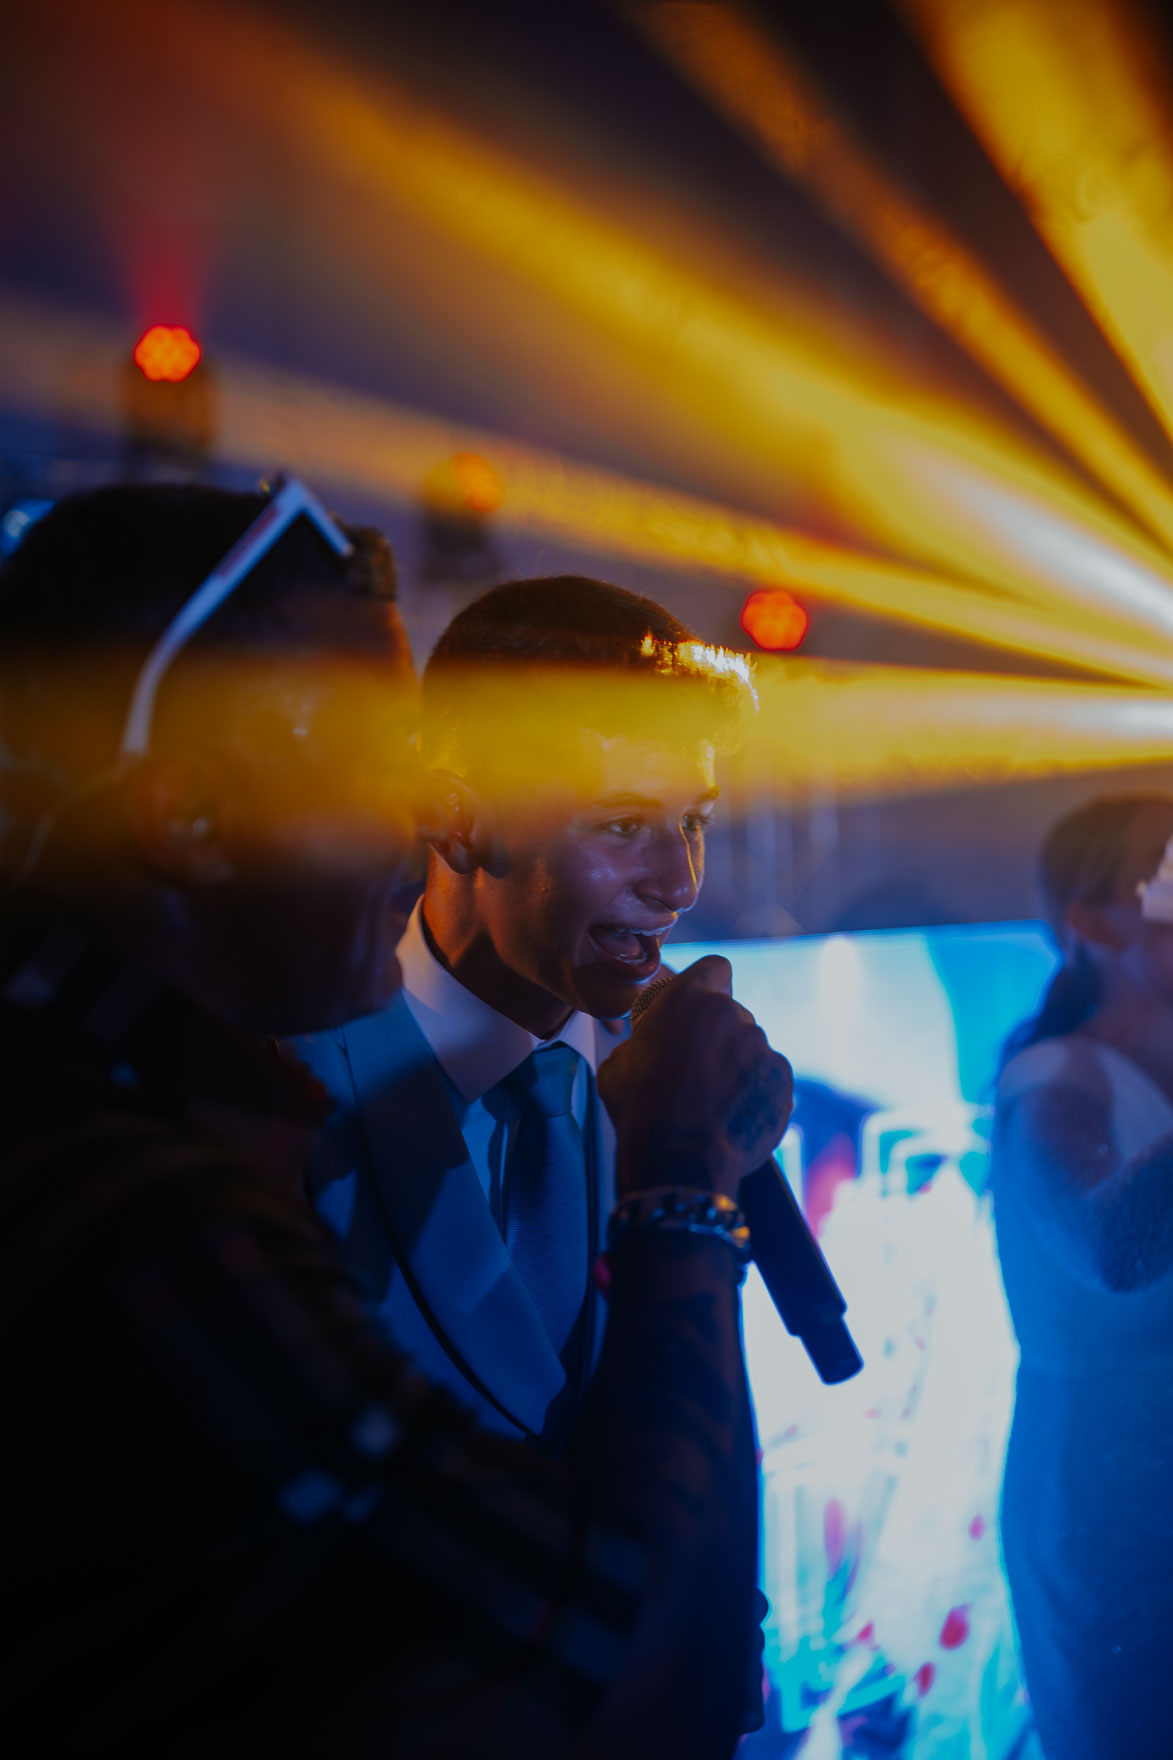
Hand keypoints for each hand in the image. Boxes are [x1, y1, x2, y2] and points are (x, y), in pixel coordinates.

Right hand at [598, 956, 792, 1199]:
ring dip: (738, 1067)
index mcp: (688, 1000)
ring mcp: (761, 1047)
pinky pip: (769, 1079)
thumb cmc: (640, 1109)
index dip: (709, 984)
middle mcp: (731, 1015)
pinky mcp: (781, 1080)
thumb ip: (642, 1042)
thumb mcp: (618, 1064)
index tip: (701, 1006)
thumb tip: (647, 1047)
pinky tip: (734, 1117)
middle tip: (698, 1070)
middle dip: (720, 1036)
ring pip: (751, 1049)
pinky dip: (756, 1093)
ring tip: (715, 1103)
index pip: (715, 968)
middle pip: (732, 1015)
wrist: (677, 1159)